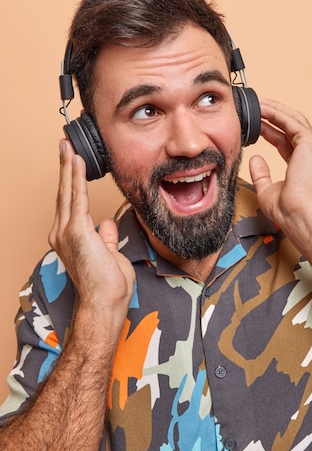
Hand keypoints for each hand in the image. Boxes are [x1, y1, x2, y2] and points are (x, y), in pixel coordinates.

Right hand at [48, 140, 134, 331]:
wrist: (103, 303)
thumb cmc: (108, 287)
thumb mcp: (109, 256)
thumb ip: (105, 238)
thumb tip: (105, 225)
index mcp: (70, 239)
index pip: (70, 204)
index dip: (71, 183)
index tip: (72, 165)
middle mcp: (62, 233)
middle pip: (64, 194)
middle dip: (66, 169)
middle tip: (64, 147)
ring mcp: (66, 232)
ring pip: (68, 192)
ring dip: (69, 168)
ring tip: (68, 148)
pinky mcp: (76, 230)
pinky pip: (77, 197)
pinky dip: (77, 178)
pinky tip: (77, 162)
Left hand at [249, 99, 311, 253]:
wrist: (300, 216)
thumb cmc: (288, 211)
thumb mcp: (267, 190)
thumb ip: (261, 174)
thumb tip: (255, 159)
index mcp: (301, 163)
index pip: (284, 140)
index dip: (269, 129)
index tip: (255, 123)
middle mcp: (309, 153)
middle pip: (290, 125)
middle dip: (273, 114)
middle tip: (255, 106)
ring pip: (292, 119)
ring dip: (274, 110)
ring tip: (258, 102)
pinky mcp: (309, 143)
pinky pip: (291, 122)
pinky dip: (277, 113)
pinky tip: (263, 108)